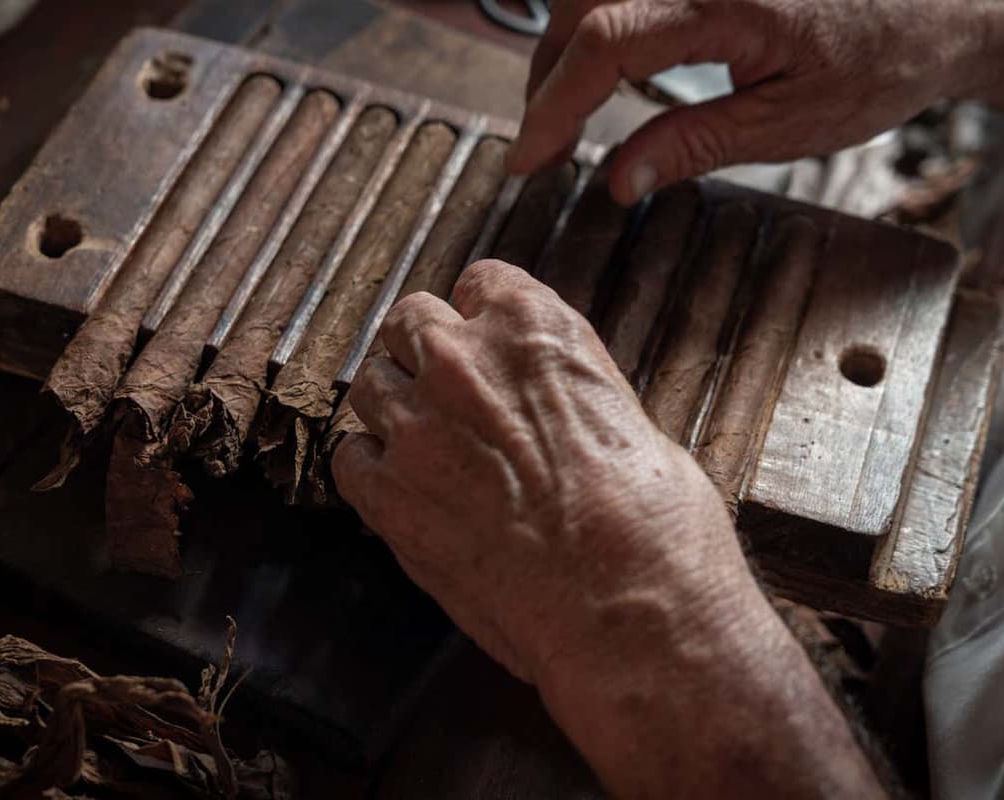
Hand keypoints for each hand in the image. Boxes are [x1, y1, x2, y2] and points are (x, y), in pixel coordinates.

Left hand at [332, 259, 752, 683]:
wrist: (626, 607)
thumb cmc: (654, 523)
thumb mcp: (631, 419)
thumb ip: (571, 391)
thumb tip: (560, 409)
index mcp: (533, 326)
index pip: (479, 283)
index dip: (481, 319)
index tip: (485, 344)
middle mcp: (463, 361)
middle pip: (408, 322)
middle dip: (425, 353)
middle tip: (448, 396)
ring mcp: (417, 428)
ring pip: (370, 384)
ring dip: (394, 408)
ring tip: (427, 449)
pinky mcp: (390, 497)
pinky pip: (349, 460)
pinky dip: (370, 471)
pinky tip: (404, 493)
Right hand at [506, 0, 984, 203]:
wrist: (942, 6)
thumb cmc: (880, 64)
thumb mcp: (788, 126)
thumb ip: (694, 145)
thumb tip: (619, 179)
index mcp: (728, 7)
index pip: (606, 44)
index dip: (554, 106)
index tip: (528, 159)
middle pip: (582, 3)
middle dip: (548, 77)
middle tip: (545, 143)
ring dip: (565, 44)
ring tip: (565, 107)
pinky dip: (597, 20)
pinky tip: (603, 61)